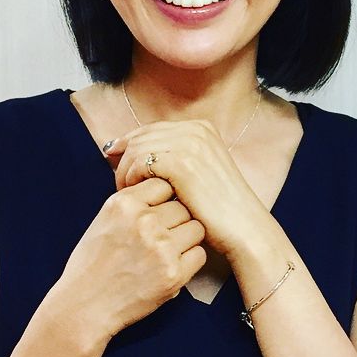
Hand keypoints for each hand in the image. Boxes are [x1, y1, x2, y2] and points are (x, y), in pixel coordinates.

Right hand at [58, 177, 207, 336]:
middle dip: (177, 220)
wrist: (83, 307)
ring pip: (196, 228)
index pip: (164, 184)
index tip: (159, 212)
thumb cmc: (91, 264)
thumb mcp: (104, 220)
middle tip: (164, 237)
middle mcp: (143, 221)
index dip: (164, 198)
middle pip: (183, 206)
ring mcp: (161, 248)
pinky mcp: (173, 274)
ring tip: (169, 251)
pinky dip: (190, 261)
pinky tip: (172, 267)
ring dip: (187, 239)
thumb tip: (167, 187)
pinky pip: (199, 254)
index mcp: (123, 204)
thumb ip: (133, 202)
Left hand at [102, 118, 264, 256]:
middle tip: (118, 183)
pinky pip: (139, 163)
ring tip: (126, 193)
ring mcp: (189, 143)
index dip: (129, 144)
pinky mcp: (180, 162)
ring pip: (136, 149)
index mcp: (201, 128)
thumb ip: (172, 157)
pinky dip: (130, 179)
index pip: (151, 129)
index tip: (114, 161)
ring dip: (125, 171)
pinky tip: (133, 196)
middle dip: (123, 158)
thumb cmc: (217, 209)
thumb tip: (131, 150)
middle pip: (141, 136)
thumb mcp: (198, 172)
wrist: (243, 228)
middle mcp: (195, 129)